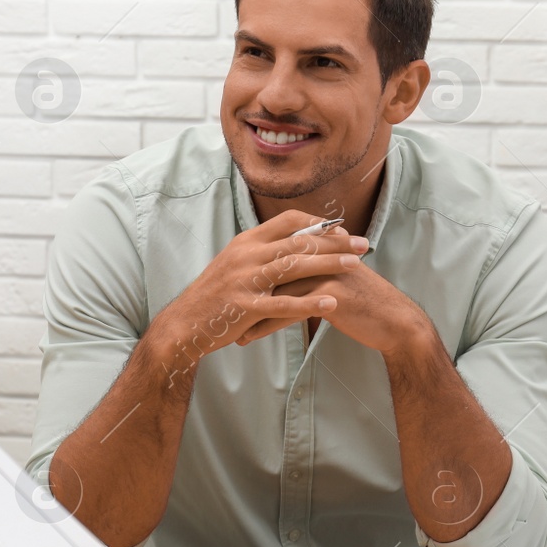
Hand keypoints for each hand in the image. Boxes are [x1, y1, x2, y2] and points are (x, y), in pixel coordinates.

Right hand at [152, 209, 369, 368]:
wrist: (183, 325)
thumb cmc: (214, 297)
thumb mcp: (235, 264)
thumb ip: (262, 253)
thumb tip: (294, 243)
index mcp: (246, 241)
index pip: (288, 221)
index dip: (318, 224)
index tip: (342, 230)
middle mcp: (246, 255)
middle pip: (298, 241)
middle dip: (335, 242)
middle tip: (363, 245)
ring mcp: (244, 280)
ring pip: (294, 266)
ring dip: (328, 264)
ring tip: (356, 266)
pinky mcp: (244, 307)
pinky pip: (283, 303)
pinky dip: (309, 302)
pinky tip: (331, 303)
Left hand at [237, 263, 434, 355]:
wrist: (394, 321)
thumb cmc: (364, 303)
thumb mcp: (336, 278)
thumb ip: (312, 270)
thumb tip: (283, 273)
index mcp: (320, 247)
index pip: (277, 252)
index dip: (254, 272)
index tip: (233, 289)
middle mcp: (321, 254)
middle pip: (272, 268)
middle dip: (246, 291)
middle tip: (225, 310)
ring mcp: (326, 271)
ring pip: (276, 289)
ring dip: (251, 311)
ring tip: (233, 328)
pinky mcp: (330, 292)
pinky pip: (289, 309)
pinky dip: (266, 324)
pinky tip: (250, 337)